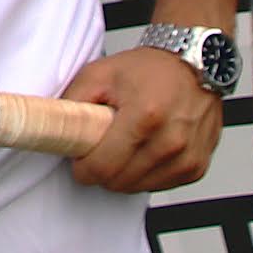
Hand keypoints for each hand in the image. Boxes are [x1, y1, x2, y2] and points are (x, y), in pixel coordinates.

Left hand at [60, 45, 222, 192]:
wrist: (193, 65)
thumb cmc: (151, 68)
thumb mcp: (101, 73)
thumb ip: (74, 101)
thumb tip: (56, 127)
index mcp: (145, 116)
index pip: (103, 167)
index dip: (84, 169)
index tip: (79, 161)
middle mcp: (170, 141)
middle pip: (119, 182)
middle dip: (102, 170)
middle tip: (100, 148)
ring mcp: (186, 158)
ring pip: (137, 187)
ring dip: (123, 174)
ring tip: (123, 145)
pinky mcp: (196, 168)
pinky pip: (159, 186)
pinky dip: (145, 174)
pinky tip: (143, 150)